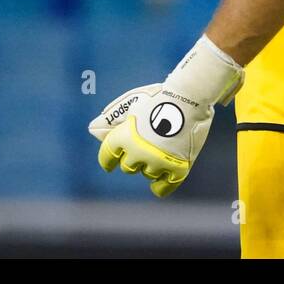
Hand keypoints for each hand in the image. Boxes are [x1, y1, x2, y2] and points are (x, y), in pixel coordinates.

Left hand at [89, 35, 243, 197]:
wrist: (191, 97)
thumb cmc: (159, 96)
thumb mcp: (132, 102)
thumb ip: (112, 118)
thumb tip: (93, 130)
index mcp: (125, 136)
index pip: (108, 155)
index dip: (107, 160)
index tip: (109, 165)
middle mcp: (139, 153)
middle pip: (128, 166)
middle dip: (133, 158)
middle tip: (145, 145)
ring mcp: (159, 162)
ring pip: (148, 173)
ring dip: (150, 165)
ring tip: (161, 148)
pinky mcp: (178, 169)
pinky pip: (163, 187)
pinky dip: (160, 186)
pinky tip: (160, 182)